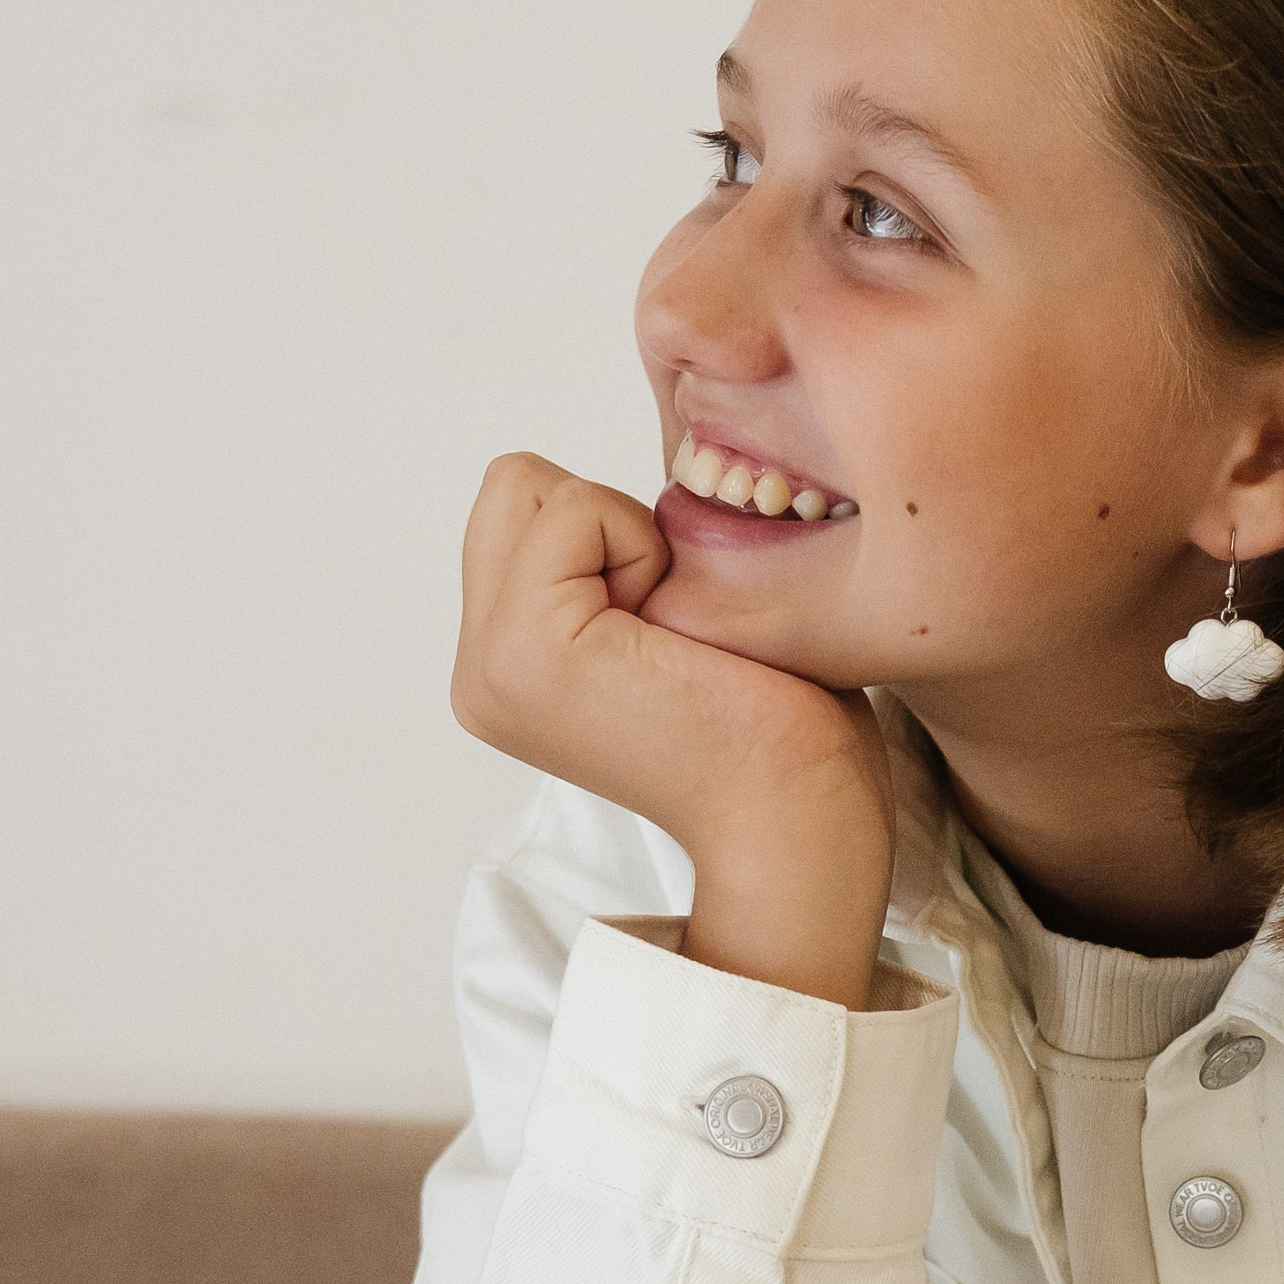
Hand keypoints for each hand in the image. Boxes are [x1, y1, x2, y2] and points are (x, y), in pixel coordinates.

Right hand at [452, 450, 896, 1005]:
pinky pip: (574, 511)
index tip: (674, 628)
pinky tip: (677, 641)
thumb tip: (647, 462)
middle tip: (672, 626)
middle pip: (514, 484)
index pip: (525, 503)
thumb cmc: (782, 726)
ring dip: (627, 536)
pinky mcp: (524, 652)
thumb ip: (619, 557)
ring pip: (532, 486)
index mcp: (508, 663)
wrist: (803, 820)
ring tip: (673, 639)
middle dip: (607, 520)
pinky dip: (640, 547)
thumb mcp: (675, 616)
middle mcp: (479, 669)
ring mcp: (490, 665)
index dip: (619, 530)